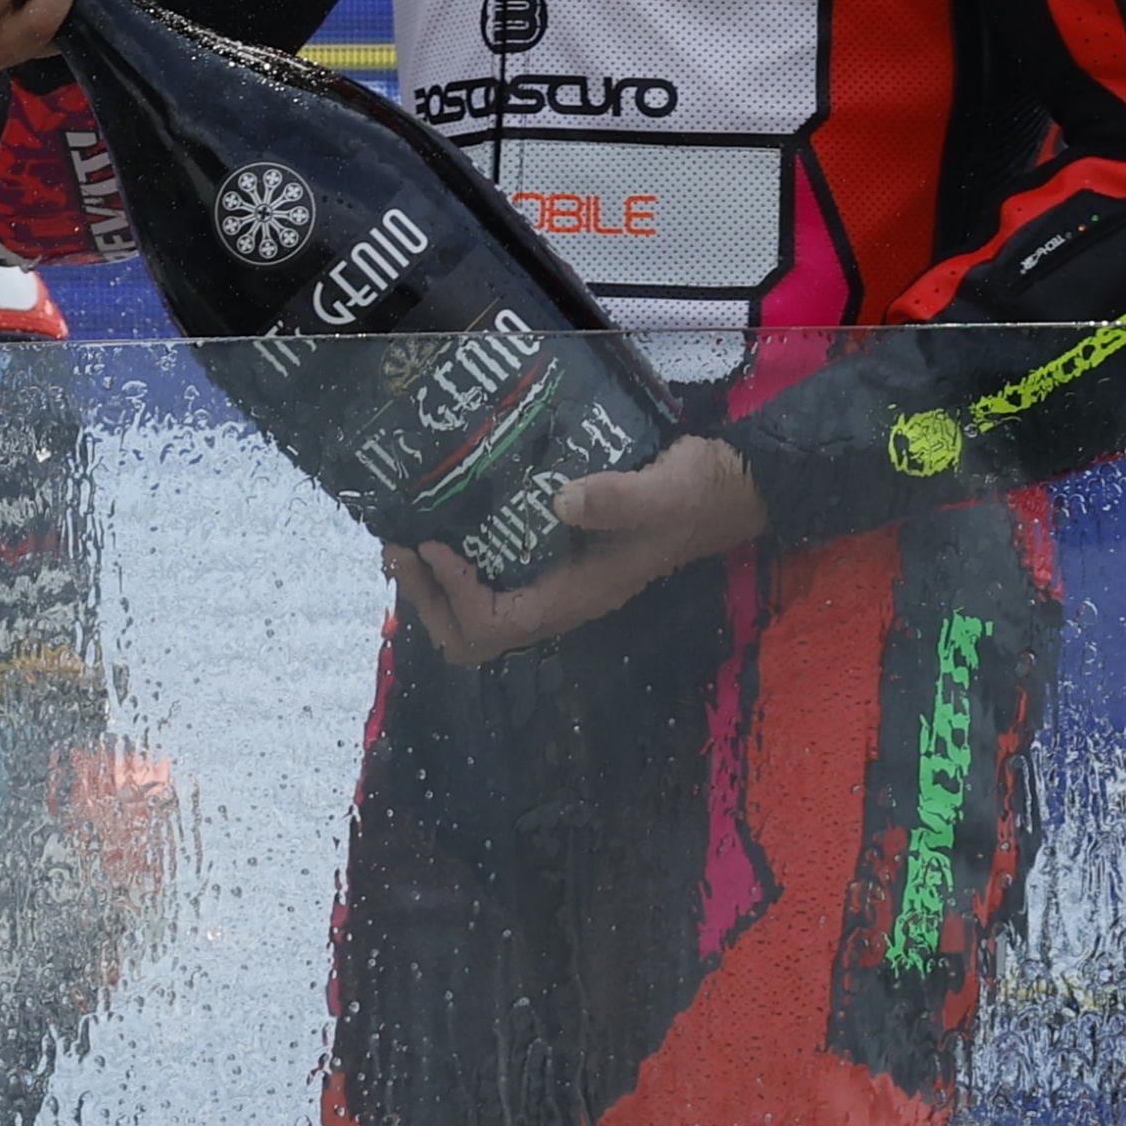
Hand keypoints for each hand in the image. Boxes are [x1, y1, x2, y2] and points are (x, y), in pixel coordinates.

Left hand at [383, 433, 764, 661]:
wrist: (726, 490)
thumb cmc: (696, 493)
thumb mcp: (662, 489)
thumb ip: (616, 499)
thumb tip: (561, 502)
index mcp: (578, 596)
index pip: (498, 626)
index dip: (457, 596)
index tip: (436, 546)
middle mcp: (558, 601)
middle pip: (473, 636)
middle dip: (429, 600)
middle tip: (399, 549)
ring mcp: (552, 584)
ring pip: (474, 616)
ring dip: (432, 587)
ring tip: (404, 541)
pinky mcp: (549, 561)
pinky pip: (487, 584)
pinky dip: (452, 567)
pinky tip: (439, 526)